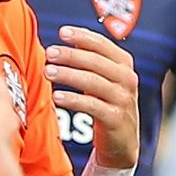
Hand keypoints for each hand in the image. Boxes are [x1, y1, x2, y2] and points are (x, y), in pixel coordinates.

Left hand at [45, 27, 138, 169]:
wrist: (122, 142)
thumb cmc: (107, 104)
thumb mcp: (104, 79)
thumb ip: (90, 59)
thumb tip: (64, 36)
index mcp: (124, 64)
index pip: (102, 45)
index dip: (82, 37)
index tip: (62, 32)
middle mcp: (127, 79)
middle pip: (96, 62)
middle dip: (71, 55)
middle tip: (49, 53)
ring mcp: (123, 99)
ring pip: (93, 82)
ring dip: (68, 75)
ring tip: (48, 72)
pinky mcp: (115, 118)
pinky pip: (92, 105)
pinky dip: (73, 99)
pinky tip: (57, 96)